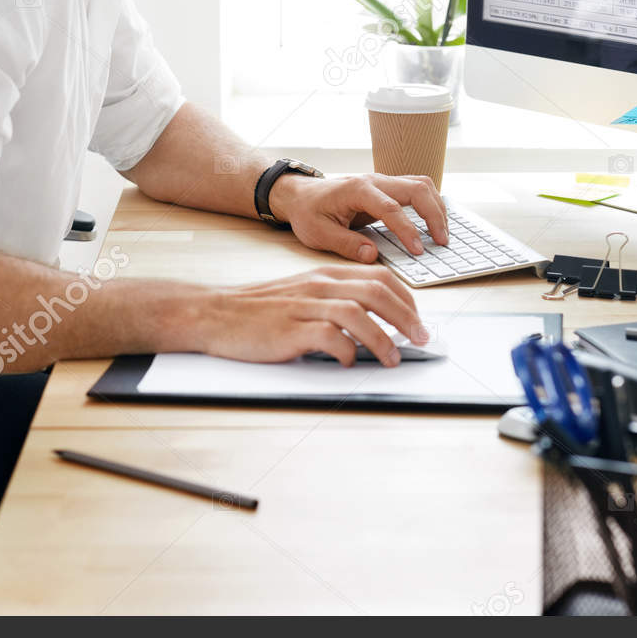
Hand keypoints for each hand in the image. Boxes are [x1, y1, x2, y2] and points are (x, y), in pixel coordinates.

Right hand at [198, 265, 428, 365]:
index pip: (379, 276)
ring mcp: (304, 306)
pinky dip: (346, 352)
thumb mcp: (302, 293)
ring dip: (383, 339)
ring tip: (393, 359)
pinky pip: (329, 337)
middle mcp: (319, 285)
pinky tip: (349, 362)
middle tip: (421, 339)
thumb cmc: (260, 309)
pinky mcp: (290, 329)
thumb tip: (374, 320)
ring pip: (358, 313)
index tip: (417, 320)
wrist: (215, 313)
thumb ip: (334, 300)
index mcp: (325, 275)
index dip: (406, 299)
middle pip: (377, 292)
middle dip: (407, 318)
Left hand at [269, 172, 449, 262]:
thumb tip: (373, 256)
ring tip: (442, 235)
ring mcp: (383, 182)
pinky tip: (434, 224)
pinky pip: (416, 190)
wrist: (300, 195)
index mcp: (357, 190)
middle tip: (442, 242)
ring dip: (436, 207)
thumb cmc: (308, 212)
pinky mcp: (387, 189)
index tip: (418, 251)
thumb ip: (345, 244)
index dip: (407, 230)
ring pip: (421, 185)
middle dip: (434, 214)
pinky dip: (430, 204)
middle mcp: (374, 181)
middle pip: (416, 189)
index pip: (391, 208)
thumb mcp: (318, 233)